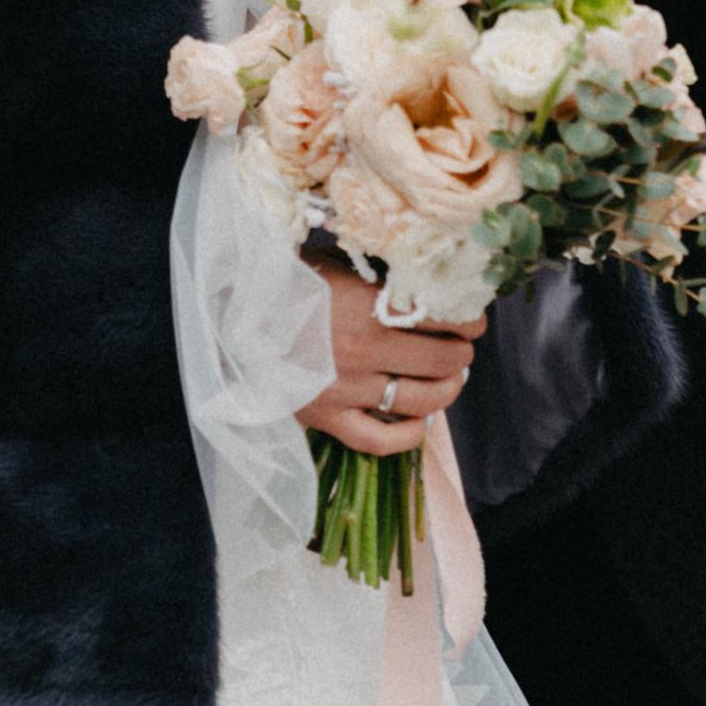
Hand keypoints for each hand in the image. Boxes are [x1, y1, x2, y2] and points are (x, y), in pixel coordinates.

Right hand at [296, 259, 484, 457]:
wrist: (232, 317)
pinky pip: (380, 439)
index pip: (443, 318)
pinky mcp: (328, 417)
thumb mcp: (337, 265)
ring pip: (421, 400)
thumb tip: (429, 285)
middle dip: (461, 352)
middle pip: (440, 360)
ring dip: (448, 389)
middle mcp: (364, 351)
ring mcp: (347, 390)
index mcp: (367, 306)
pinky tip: (422, 422)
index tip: (473, 319)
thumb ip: (381, 278)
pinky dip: (409, 435)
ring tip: (452, 379)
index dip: (468, 320)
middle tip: (462, 346)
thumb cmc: (288, 284)